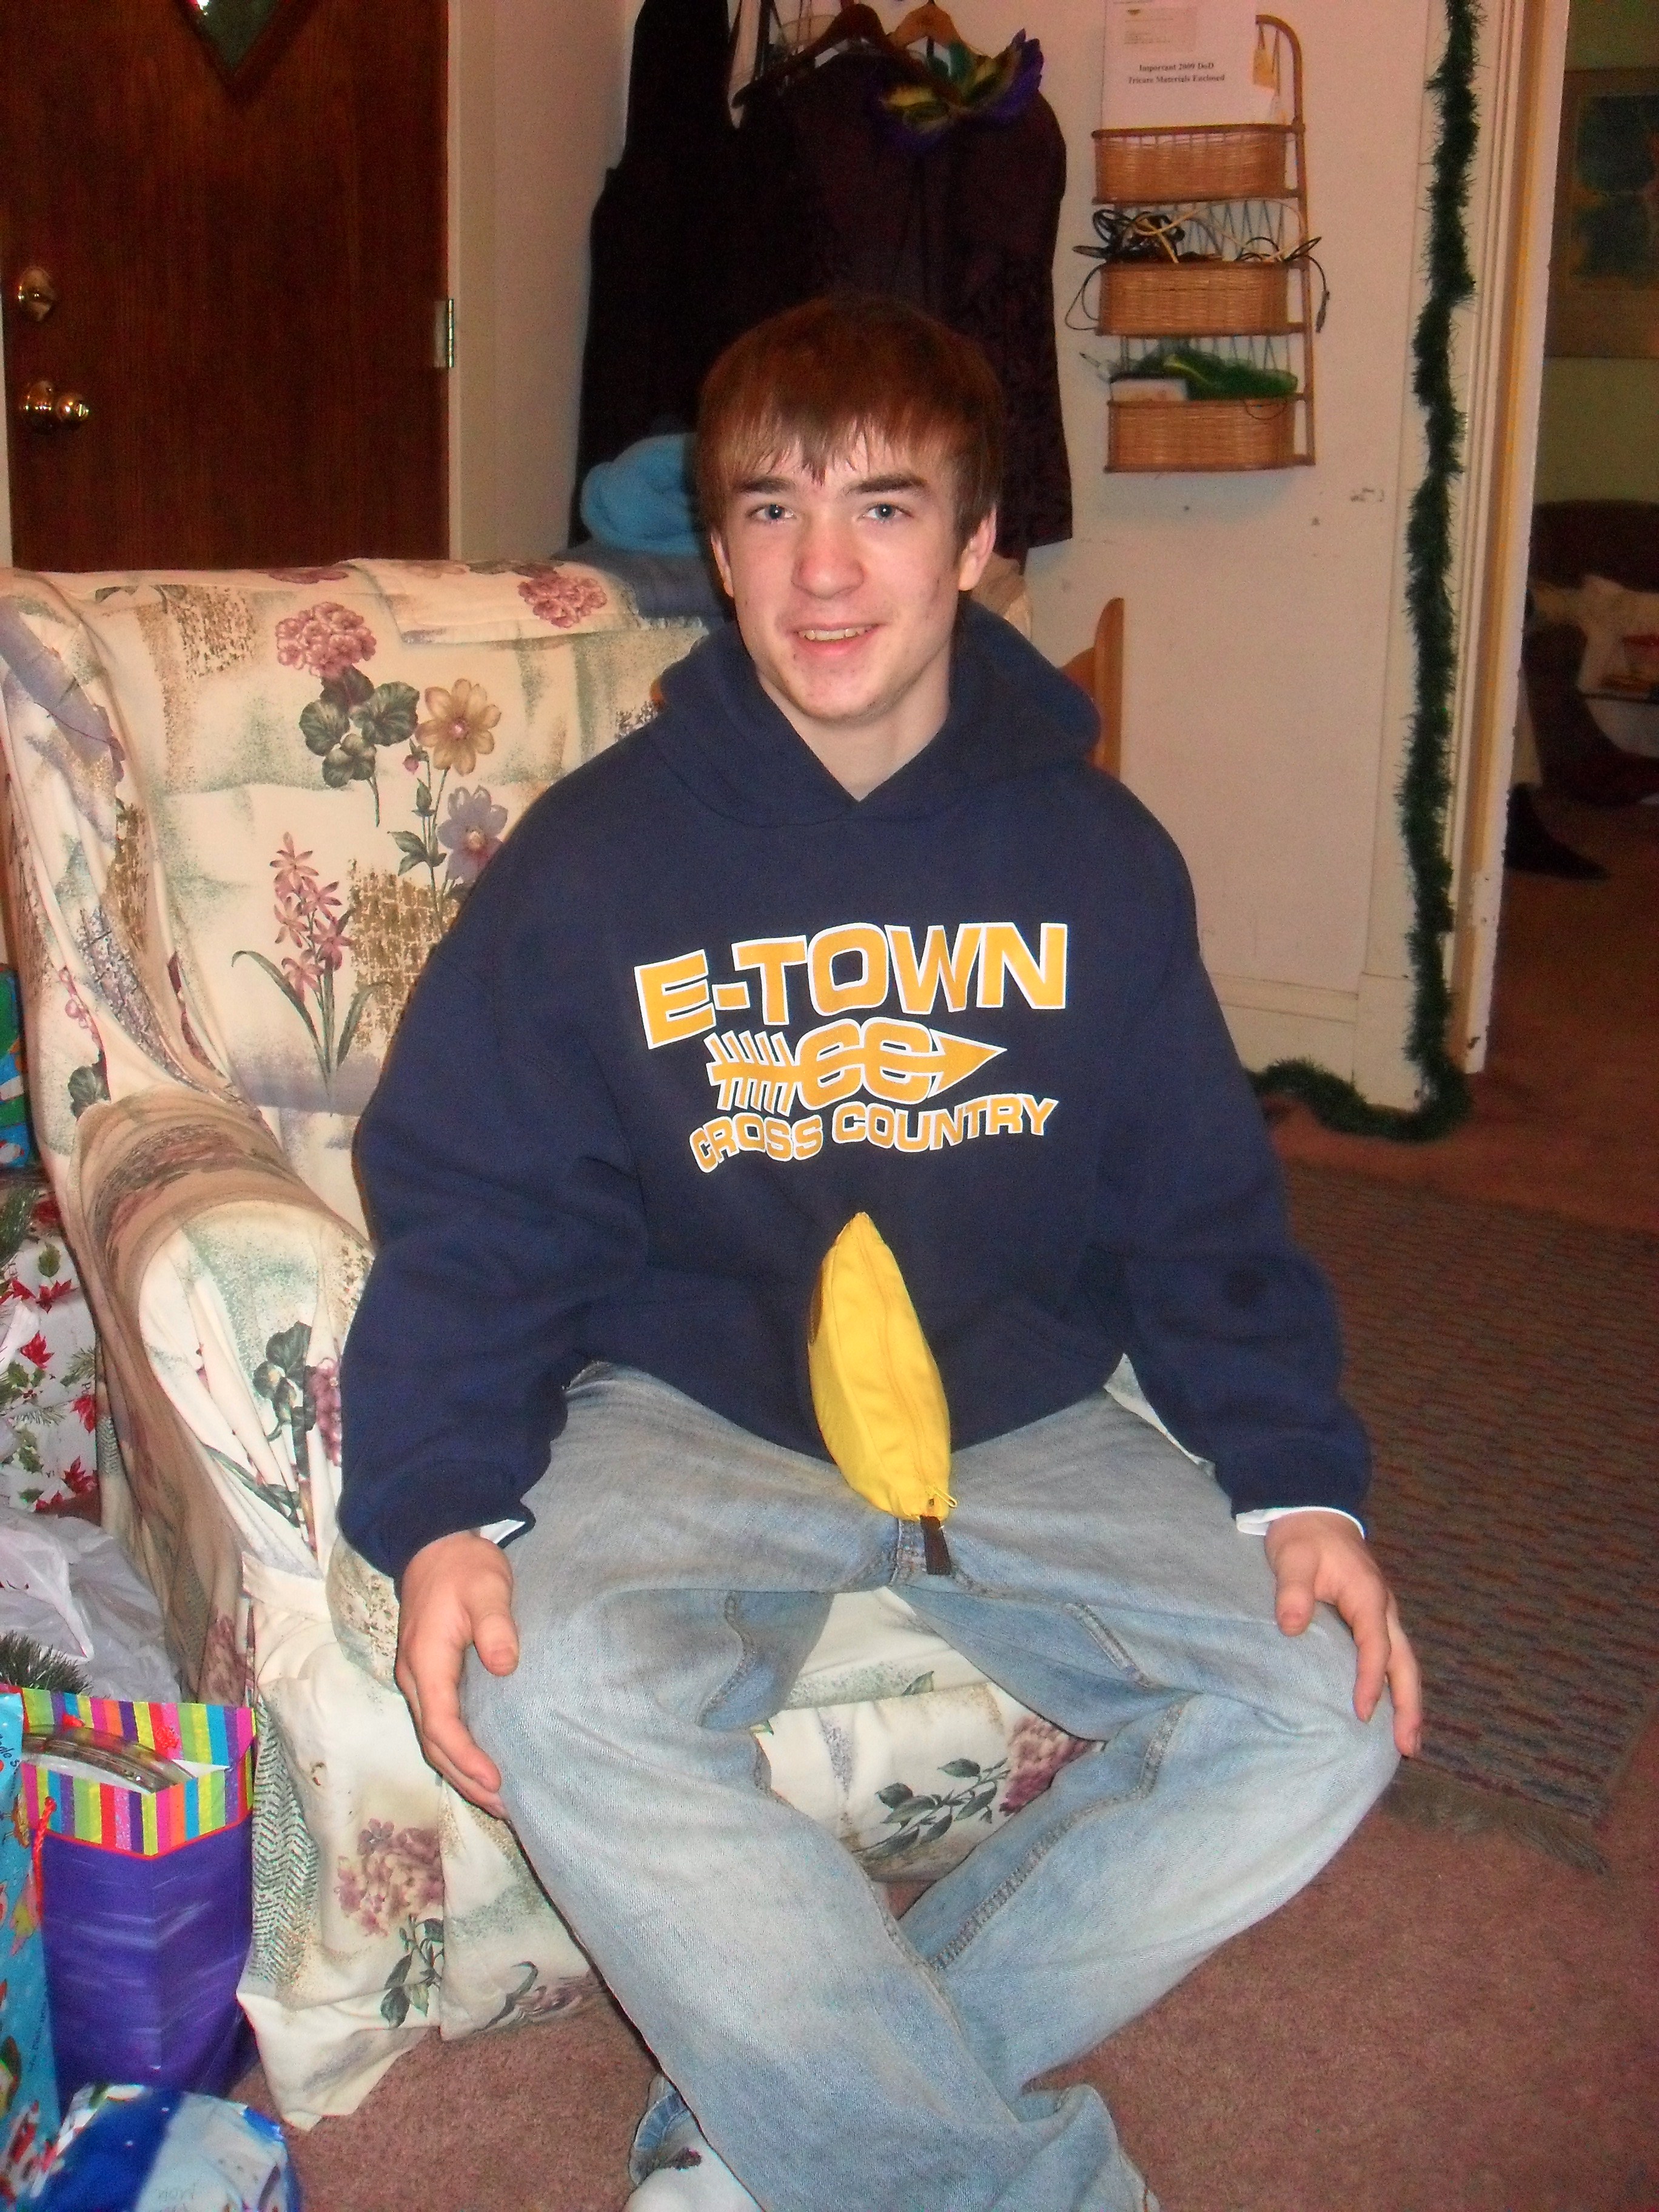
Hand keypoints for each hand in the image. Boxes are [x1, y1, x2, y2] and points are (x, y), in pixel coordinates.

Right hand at [395, 1531, 519, 1816]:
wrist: (435, 1545)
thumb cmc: (464, 1566)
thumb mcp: (487, 1587)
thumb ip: (496, 1625)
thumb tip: (505, 1665)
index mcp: (426, 1661)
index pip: (441, 1724)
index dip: (466, 1757)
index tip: (495, 1780)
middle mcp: (415, 1677)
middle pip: (433, 1743)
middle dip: (464, 1777)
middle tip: (503, 1805)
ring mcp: (418, 1678)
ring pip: (432, 1737)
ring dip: (459, 1769)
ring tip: (496, 1797)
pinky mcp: (428, 1676)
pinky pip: (438, 1723)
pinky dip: (456, 1749)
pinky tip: (481, 1760)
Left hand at [1262, 1510, 1421, 1758]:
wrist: (1314, 1515)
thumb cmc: (1304, 1538)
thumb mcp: (1293, 1557)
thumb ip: (1292, 1590)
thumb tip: (1291, 1626)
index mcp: (1368, 1596)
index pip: (1375, 1646)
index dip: (1370, 1681)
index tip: (1362, 1713)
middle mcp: (1384, 1609)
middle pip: (1404, 1663)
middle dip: (1409, 1705)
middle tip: (1409, 1747)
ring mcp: (1382, 1615)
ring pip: (1403, 1663)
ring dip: (1408, 1702)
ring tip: (1408, 1743)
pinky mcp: (1373, 1619)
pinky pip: (1391, 1657)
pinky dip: (1394, 1686)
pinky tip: (1390, 1711)